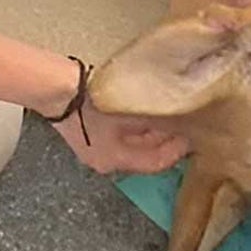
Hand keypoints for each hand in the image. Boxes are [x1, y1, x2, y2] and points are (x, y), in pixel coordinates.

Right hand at [53, 105, 187, 175]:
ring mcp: (99, 148)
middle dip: (168, 141)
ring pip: (138, 145)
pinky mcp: (95, 133)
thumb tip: (181, 122)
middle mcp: (106, 161)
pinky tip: (151, 112)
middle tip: (188, 124)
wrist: (58, 87)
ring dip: (156, 133)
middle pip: (147, 155)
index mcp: (114, 161)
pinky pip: (126, 135)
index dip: (177, 151)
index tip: (193, 136)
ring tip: (174, 116)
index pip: (156, 164)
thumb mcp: (132, 113)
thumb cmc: (92, 102)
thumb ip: (158, 123)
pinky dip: (141, 127)